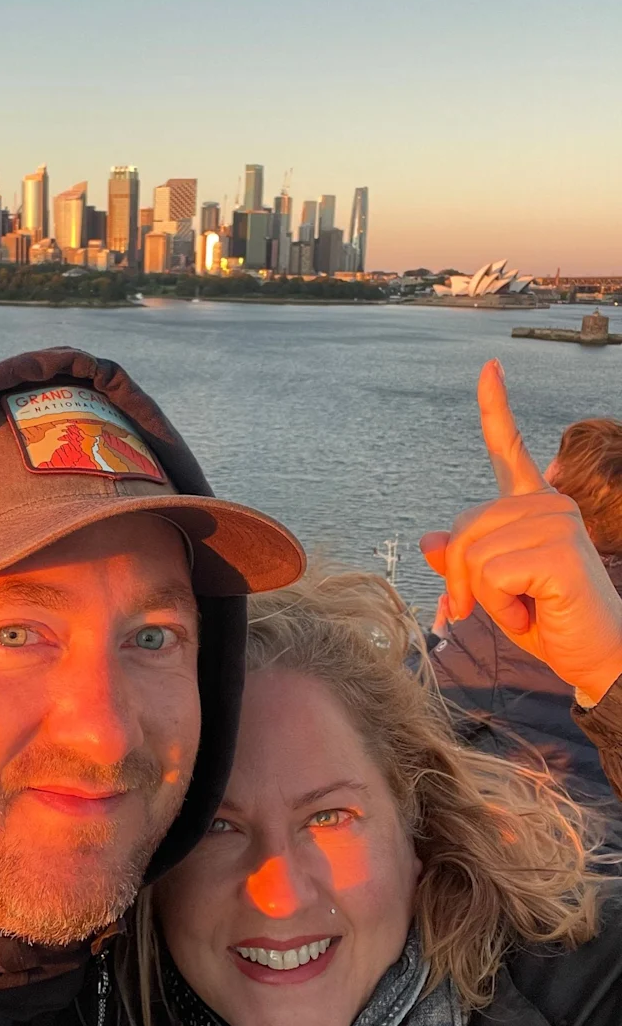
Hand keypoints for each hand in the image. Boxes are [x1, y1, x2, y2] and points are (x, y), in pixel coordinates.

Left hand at [420, 359, 621, 704]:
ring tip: (525, 605)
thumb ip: (463, 562)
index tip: (489, 367)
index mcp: (534, 504)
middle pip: (461, 528)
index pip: (508, 449)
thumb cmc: (548, 620)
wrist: (597, 658)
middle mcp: (549, 503)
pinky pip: (489, 574)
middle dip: (461, 578)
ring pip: (472, 554)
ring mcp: (557, 521)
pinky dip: (499, 605)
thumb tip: (429, 539)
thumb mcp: (493, 590)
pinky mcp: (559, 550)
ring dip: (486, 595)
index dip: (495, 408)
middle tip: (490, 608)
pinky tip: (533, 610)